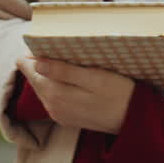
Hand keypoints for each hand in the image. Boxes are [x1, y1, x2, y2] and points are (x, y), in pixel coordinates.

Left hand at [16, 56, 134, 134]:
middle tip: (52, 46)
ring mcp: (58, 114)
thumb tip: (36, 63)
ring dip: (47, 73)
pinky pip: (52, 97)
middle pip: (34, 78)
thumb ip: (64, 71)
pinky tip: (67, 77)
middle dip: (39, 62)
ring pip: (42, 88)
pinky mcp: (66, 117)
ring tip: (60, 58)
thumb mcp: (95, 78)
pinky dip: (54, 84)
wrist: (134, 121)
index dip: (32, 54)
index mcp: (55, 94)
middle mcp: (52, 106)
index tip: (42, 42)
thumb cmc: (119, 94)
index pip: (29, 69)